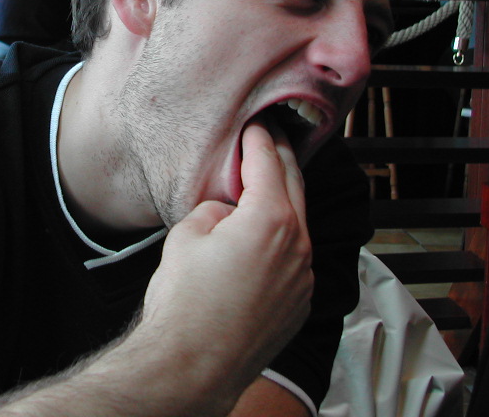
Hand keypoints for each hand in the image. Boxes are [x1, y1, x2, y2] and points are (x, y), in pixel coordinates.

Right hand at [131, 123, 312, 411]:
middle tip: (271, 136)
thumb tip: (229, 213)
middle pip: (295, 185)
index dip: (259, 138)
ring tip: (266, 183)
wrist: (191, 365)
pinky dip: (284, 239)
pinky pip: (296, 258)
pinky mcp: (299, 303)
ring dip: (284, 199)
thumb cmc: (185, 302)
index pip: (268, 162)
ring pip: (298, 224)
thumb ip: (216, 210)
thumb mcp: (188, 233)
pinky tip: (262, 238)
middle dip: (281, 158)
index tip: (255, 123)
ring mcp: (304, 278)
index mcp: (271, 220)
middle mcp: (298, 246)